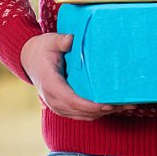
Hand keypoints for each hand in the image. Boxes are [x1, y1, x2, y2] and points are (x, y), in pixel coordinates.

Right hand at [20, 33, 135, 120]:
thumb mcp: (50, 41)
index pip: (71, 100)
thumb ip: (61, 41)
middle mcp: (53, 99)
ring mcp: (57, 105)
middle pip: (81, 111)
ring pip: (82, 115)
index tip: (107, 104)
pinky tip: (112, 107)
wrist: (29, 58)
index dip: (90, 105)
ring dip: (103, 112)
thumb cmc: (42, 49)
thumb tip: (70, 40)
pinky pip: (81, 114)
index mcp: (50, 84)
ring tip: (125, 105)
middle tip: (127, 103)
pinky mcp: (63, 105)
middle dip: (104, 109)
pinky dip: (96, 112)